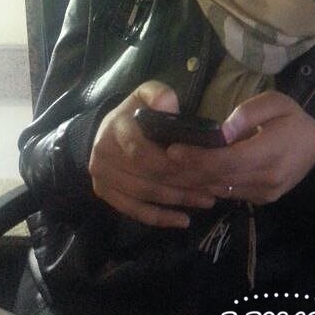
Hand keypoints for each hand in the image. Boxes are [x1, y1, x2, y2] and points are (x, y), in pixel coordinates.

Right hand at [89, 80, 215, 227]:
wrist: (105, 129)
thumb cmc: (134, 111)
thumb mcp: (146, 94)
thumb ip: (159, 95)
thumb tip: (169, 107)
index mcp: (116, 128)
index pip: (143, 151)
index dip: (171, 161)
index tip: (200, 166)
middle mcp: (104, 154)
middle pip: (147, 175)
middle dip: (182, 183)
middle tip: (213, 187)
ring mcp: (102, 176)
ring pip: (144, 195)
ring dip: (177, 201)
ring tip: (207, 200)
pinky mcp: (104, 193)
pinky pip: (133, 210)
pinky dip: (159, 218)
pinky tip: (183, 220)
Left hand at [166, 91, 314, 204]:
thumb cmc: (293, 118)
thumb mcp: (276, 102)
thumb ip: (248, 113)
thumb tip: (221, 132)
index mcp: (270, 152)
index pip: (226, 161)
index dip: (197, 158)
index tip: (174, 149)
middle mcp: (267, 179)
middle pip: (219, 178)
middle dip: (189, 170)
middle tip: (165, 158)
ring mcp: (265, 193)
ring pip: (222, 189)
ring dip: (196, 180)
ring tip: (174, 166)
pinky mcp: (263, 199)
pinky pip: (231, 193)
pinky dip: (211, 184)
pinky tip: (196, 173)